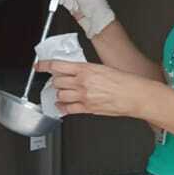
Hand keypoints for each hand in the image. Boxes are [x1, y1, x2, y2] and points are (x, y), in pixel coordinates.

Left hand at [36, 60, 151, 119]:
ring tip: (62, 93)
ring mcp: (83, 96)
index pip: (57, 65)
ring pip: (60, 94)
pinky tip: (62, 106)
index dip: (44, 65)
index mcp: (86, 69)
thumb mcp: (102, 68)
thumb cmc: (124, 82)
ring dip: (59, 94)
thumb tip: (75, 72)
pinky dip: (62, 107)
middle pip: (56, 81)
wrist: (134, 95)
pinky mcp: (87, 108)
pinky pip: (68, 109)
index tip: (39, 66)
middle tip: (57, 80)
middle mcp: (82, 82)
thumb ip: (86, 71)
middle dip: (55, 81)